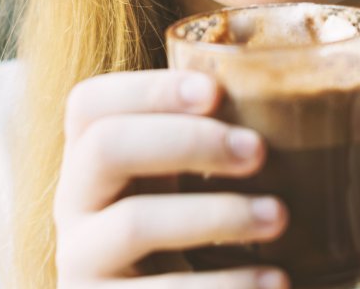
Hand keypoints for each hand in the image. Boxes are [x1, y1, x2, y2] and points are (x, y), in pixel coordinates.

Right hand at [53, 70, 289, 287]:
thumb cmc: (189, 234)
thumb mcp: (184, 185)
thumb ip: (208, 146)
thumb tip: (284, 102)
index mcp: (91, 160)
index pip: (90, 103)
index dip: (148, 89)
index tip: (214, 91)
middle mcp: (74, 204)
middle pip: (107, 147)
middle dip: (189, 140)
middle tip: (258, 150)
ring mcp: (81, 260)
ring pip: (134, 222)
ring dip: (217, 214)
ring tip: (278, 216)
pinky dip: (227, 284)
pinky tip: (275, 279)